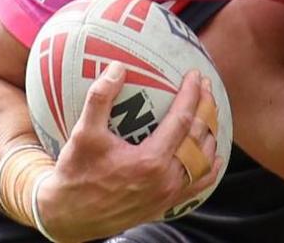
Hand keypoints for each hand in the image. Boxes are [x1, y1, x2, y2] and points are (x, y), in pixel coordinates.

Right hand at [37, 64, 218, 240]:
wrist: (70, 217)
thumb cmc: (76, 173)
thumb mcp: (83, 133)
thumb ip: (100, 98)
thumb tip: (117, 67)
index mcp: (150, 160)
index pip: (183, 120)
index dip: (191, 95)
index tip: (195, 75)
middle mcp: (165, 179)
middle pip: (199, 138)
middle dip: (206, 108)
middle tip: (206, 86)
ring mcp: (167, 195)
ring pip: (202, 162)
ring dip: (210, 135)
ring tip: (210, 113)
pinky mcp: (164, 205)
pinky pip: (196, 186)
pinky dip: (208, 169)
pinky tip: (213, 157)